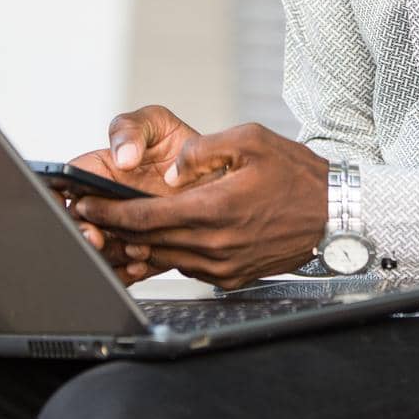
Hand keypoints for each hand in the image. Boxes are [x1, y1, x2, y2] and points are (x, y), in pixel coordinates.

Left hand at [74, 122, 328, 289]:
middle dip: (115, 228)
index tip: (84, 204)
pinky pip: (189, 266)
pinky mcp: (232, 278)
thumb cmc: (294, 172)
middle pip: (148, 240)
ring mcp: (223, 266)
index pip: (146, 217)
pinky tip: (161, 237)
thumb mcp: (250, 140)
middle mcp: (215, 244)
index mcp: (214, 208)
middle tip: (88, 215)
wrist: (334, 214)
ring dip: (140, 242)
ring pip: (165, 256)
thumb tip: (168, 174)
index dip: (109, 213)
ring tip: (117, 226)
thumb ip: (203, 152)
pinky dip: (169, 252)